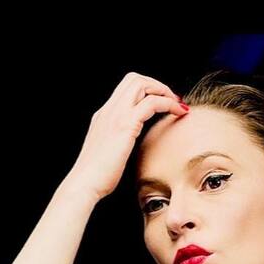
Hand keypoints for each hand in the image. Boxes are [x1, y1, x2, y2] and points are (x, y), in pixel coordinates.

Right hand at [65, 71, 188, 202]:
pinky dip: (168, 103)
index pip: (126, 89)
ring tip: (177, 105)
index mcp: (103, 116)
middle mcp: (108, 110)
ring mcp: (116, 115)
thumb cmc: (96, 176)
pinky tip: (179, 113)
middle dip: (157, 86)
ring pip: (142, 84)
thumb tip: (129, 147)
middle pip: (134, 79)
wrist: (84, 184)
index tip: (161, 103)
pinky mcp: (125, 125)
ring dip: (164, 91)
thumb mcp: (107, 152)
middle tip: (172, 100)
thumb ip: (117, 142)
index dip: (147, 90)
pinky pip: (152, 103)